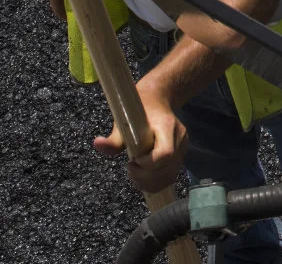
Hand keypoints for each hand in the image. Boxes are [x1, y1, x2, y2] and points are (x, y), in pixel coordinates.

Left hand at [92, 79, 186, 193]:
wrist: (157, 99)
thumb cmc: (138, 109)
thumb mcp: (123, 120)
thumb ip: (113, 138)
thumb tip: (98, 144)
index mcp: (167, 126)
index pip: (165, 153)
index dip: (148, 163)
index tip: (133, 159)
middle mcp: (179, 138)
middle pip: (168, 168)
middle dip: (145, 176)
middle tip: (130, 168)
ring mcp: (183, 147)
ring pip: (170, 176)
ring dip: (150, 182)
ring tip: (136, 173)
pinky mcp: (181, 155)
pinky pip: (170, 175)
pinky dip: (156, 182)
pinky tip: (143, 176)